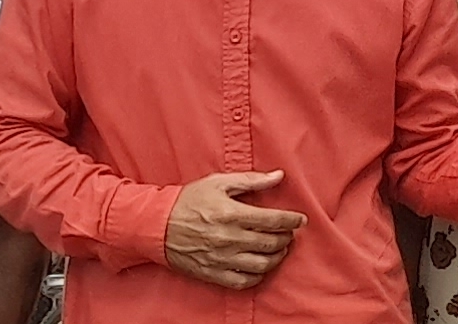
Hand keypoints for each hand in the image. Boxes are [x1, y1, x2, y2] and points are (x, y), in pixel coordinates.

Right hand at [163, 171, 305, 289]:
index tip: (301, 220)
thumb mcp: (219, 183)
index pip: (273, 220)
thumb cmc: (188, 201)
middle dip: (286, 238)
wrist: (157, 225)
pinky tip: (260, 266)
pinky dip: (257, 276)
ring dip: (276, 258)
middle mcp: (229, 238)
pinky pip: (242, 281)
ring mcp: (221, 259)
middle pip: (270, 243)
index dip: (292, 221)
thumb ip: (251, 180)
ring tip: (279, 249)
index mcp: (232, 214)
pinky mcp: (213, 273)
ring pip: (261, 265)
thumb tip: (278, 176)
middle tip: (289, 233)